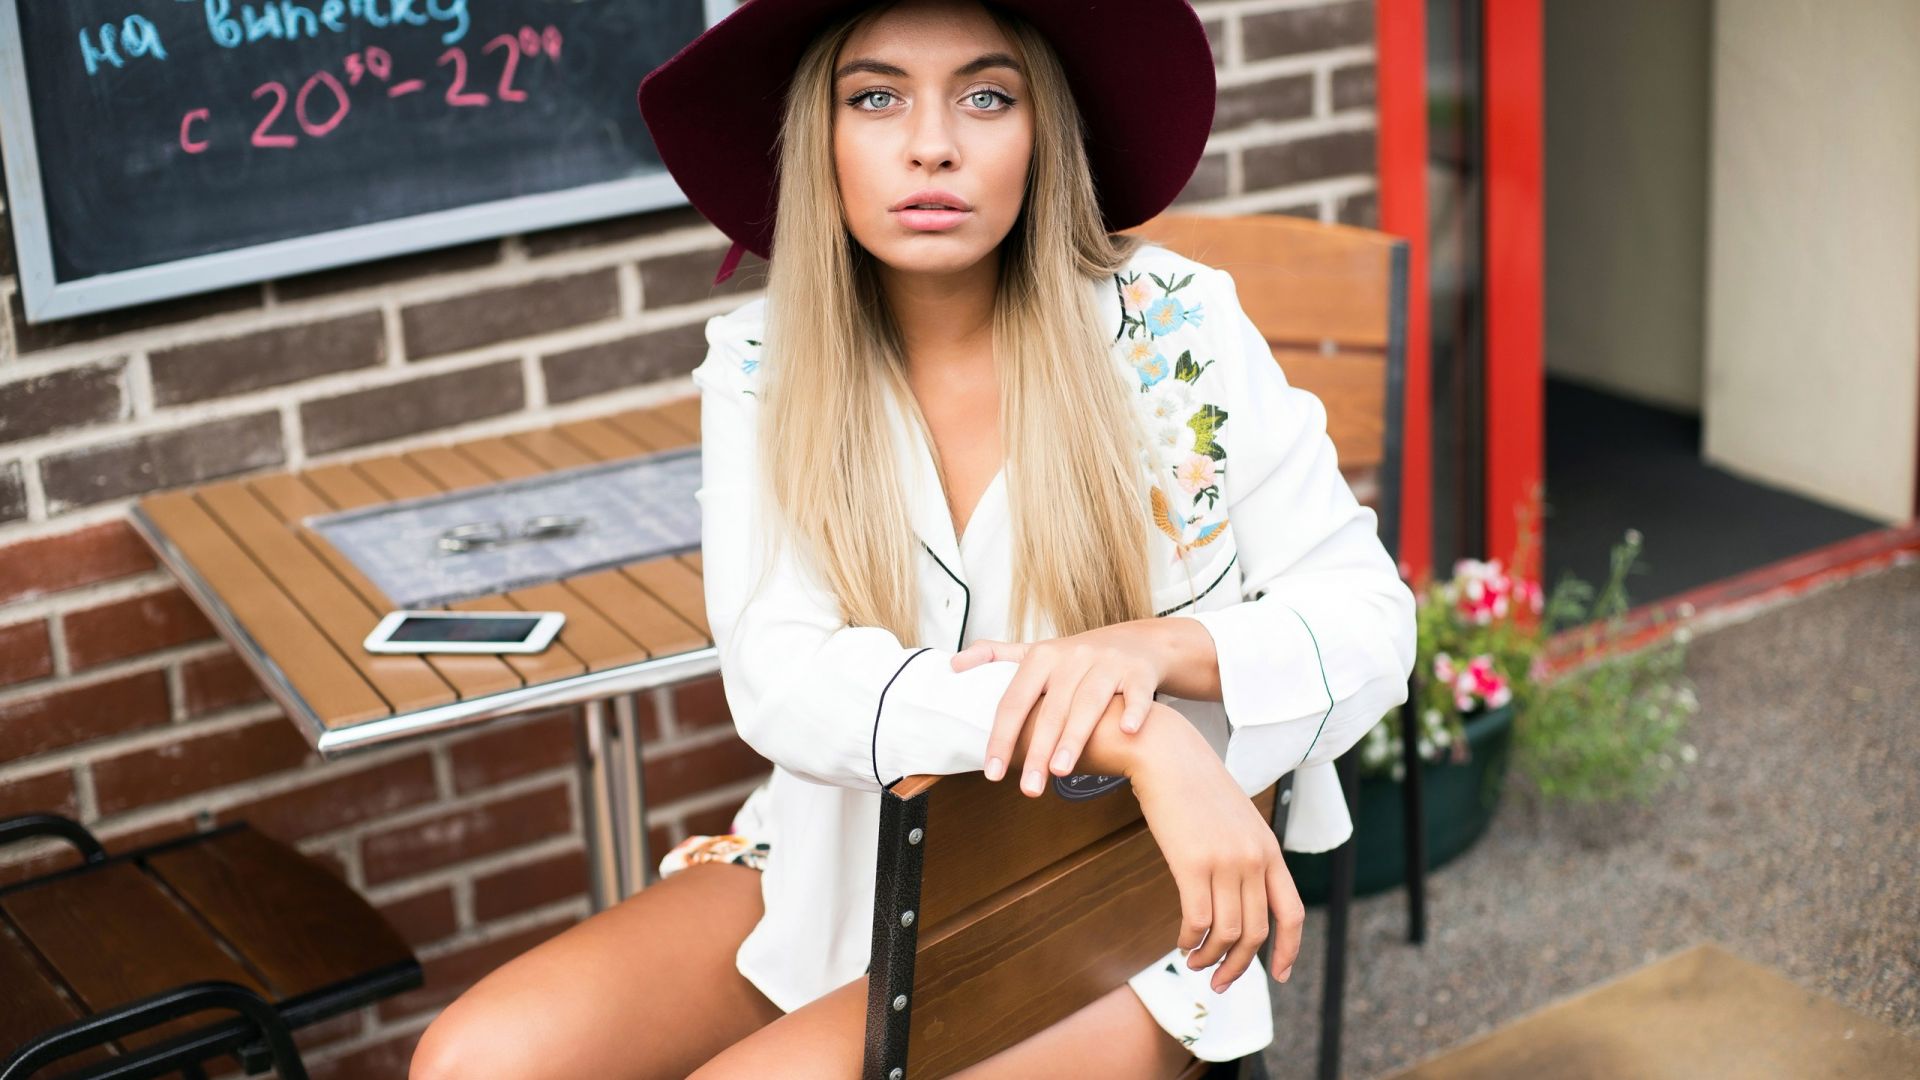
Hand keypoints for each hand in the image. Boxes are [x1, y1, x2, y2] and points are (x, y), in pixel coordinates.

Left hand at [951, 621, 1166, 795]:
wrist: (1135, 640)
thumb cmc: (1075, 658)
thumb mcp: (1035, 652)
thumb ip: (995, 657)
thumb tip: (952, 665)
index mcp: (1041, 657)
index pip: (1014, 701)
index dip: (1002, 737)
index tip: (993, 773)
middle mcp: (1072, 657)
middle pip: (1051, 708)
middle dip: (1038, 750)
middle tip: (1029, 787)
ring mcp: (1107, 663)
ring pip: (1089, 702)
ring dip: (1074, 736)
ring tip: (1060, 770)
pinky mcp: (1138, 671)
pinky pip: (1137, 692)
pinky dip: (1133, 710)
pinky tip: (1125, 731)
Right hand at [1126, 719, 1304, 993]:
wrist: (1167, 756)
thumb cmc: (1195, 788)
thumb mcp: (1236, 821)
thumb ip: (1246, 855)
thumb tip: (1241, 899)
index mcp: (1269, 850)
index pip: (1293, 913)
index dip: (1289, 950)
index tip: (1279, 975)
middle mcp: (1254, 859)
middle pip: (1257, 932)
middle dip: (1238, 966)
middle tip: (1219, 983)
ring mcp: (1225, 862)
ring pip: (1227, 932)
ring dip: (1210, 958)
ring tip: (1193, 963)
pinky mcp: (1192, 864)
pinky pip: (1197, 921)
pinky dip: (1189, 941)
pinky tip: (1180, 943)